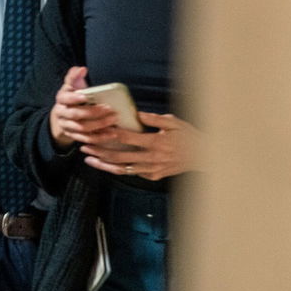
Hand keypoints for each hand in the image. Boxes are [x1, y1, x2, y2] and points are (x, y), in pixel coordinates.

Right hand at [48, 66, 118, 148]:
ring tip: (113, 120)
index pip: (65, 98)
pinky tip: (111, 134)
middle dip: (92, 113)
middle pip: (75, 114)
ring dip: (98, 125)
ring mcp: (67, 126)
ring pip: (82, 128)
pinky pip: (86, 139)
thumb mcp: (71, 86)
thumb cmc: (72, 98)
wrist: (62, 117)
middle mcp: (61, 113)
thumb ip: (74, 77)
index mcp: (61, 99)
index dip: (74, 98)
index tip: (85, 96)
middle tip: (109, 109)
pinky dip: (99, 137)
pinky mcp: (73, 136)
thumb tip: (81, 69)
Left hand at [79, 111, 198, 180]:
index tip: (96, 130)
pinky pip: (132, 173)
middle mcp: (152, 158)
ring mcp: (152, 169)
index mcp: (156, 143)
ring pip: (123, 169)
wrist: (205, 157)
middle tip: (84, 145)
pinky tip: (106, 165)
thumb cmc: (189, 136)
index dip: (110, 134)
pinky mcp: (154, 176)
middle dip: (100, 151)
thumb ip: (155, 119)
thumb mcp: (175, 123)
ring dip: (104, 164)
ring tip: (89, 158)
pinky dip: (118, 170)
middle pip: (119, 156)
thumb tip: (137, 114)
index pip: (127, 139)